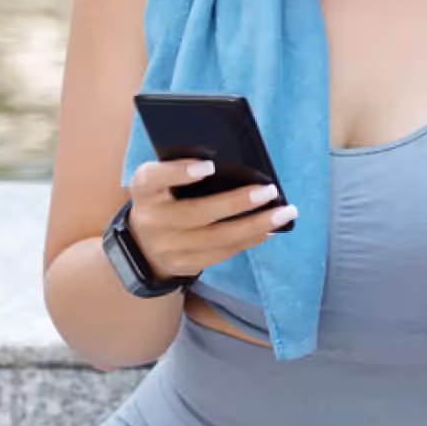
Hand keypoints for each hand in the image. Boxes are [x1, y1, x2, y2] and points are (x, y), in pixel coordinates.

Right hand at [125, 159, 297, 279]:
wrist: (143, 246)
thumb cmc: (163, 199)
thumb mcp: (160, 181)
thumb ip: (183, 169)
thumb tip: (233, 160)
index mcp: (144, 190)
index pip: (154, 179)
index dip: (179, 172)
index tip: (209, 166)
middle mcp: (153, 220)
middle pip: (197, 213)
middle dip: (237, 203)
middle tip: (269, 191)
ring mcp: (169, 247)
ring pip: (217, 238)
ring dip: (255, 225)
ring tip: (283, 212)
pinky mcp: (186, 265)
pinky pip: (223, 253)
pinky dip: (250, 239)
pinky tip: (269, 228)